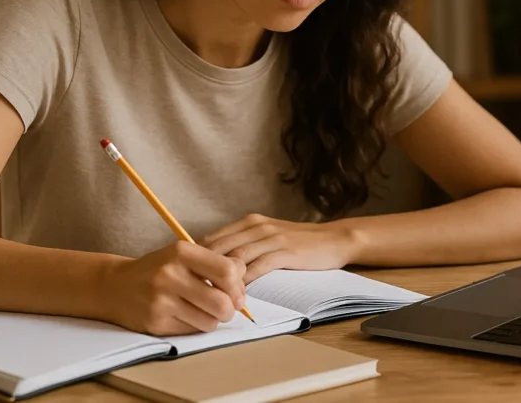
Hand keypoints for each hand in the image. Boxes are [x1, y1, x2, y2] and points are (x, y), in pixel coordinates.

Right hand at [101, 240, 246, 335]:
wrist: (115, 286)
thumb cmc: (158, 270)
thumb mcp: (183, 256)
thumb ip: (215, 265)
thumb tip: (243, 287)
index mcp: (182, 251)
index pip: (228, 271)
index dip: (239, 285)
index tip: (236, 290)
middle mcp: (170, 274)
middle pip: (222, 302)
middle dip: (230, 309)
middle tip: (225, 307)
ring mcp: (161, 300)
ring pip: (210, 321)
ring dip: (212, 320)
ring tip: (202, 311)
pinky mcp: (155, 322)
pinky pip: (192, 331)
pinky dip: (194, 327)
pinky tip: (183, 316)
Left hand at [201, 214, 359, 282]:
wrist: (334, 239)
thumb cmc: (299, 243)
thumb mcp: (267, 237)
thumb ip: (244, 246)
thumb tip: (215, 266)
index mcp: (249, 222)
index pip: (212, 239)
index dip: (195, 260)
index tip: (186, 279)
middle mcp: (256, 226)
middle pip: (218, 248)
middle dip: (203, 271)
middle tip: (192, 292)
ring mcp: (270, 238)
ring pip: (235, 259)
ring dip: (222, 280)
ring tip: (212, 298)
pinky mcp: (284, 252)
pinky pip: (257, 267)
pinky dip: (244, 283)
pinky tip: (238, 295)